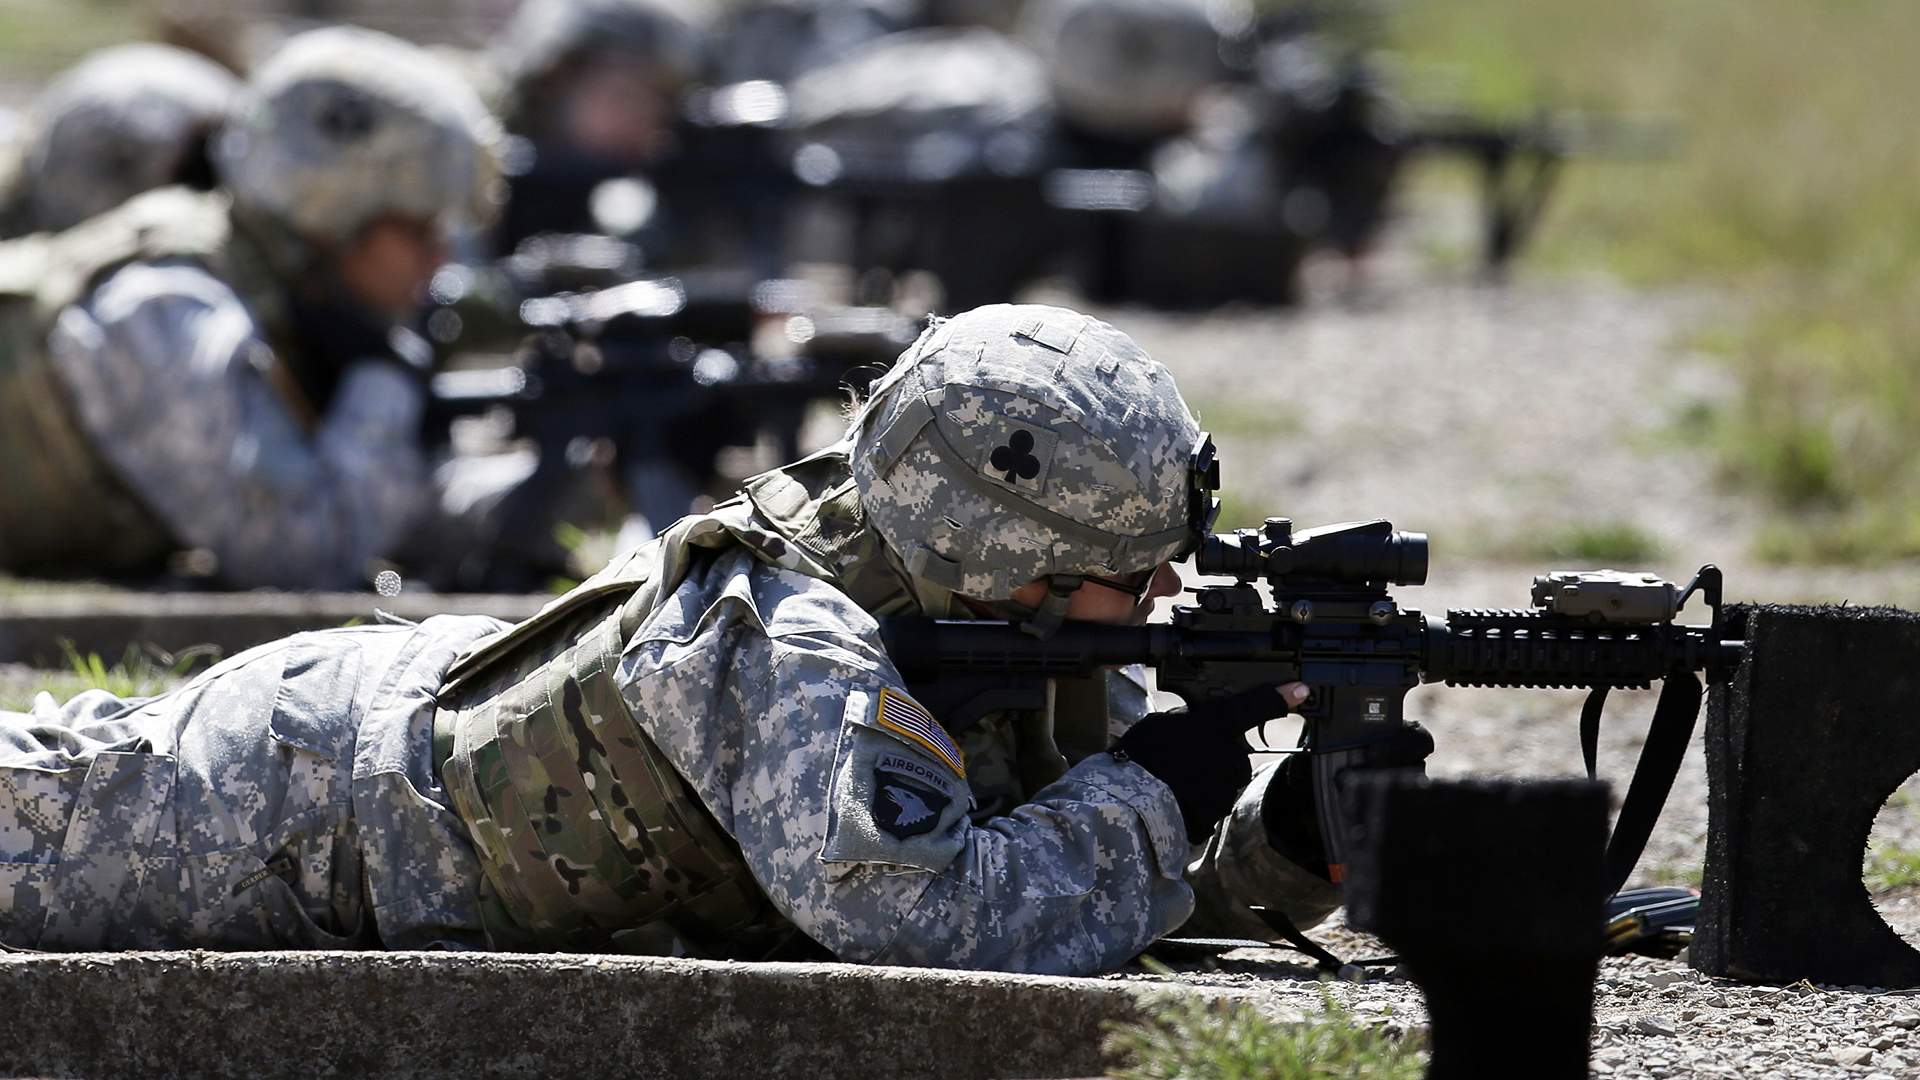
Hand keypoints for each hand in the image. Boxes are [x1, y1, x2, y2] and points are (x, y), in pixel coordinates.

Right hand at [1113, 682, 1309, 842]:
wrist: (1134, 806)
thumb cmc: (1142, 756)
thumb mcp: (1160, 721)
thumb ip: (1186, 720)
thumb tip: (1193, 724)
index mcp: (1217, 727)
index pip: (1254, 706)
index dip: (1280, 697)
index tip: (1302, 691)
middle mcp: (1232, 756)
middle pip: (1229, 753)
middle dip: (1210, 754)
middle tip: (1176, 756)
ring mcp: (1227, 790)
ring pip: (1218, 781)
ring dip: (1199, 780)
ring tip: (1166, 780)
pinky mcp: (1217, 817)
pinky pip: (1206, 805)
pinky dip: (1192, 803)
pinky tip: (1170, 799)